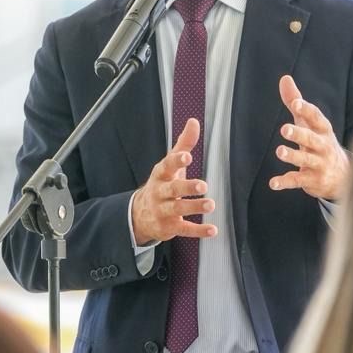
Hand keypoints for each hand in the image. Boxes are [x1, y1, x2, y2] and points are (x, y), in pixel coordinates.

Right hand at [131, 118, 217, 245]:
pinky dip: (198, 231)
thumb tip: (194, 121)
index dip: (177, 161)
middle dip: (187, 187)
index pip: (167, 165)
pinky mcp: (169, 227)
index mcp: (161, 174)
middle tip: (203, 185)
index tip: (187, 156)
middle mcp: (160, 192)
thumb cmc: (162, 184)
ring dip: (194, 207)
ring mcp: (163, 210)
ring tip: (210, 204)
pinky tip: (212, 230)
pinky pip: (184, 229)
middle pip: (172, 189)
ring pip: (178, 209)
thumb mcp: (170, 164)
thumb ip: (183, 144)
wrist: (140, 214)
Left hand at [269, 75, 350, 199]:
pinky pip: (298, 180)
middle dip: (299, 134)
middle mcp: (322, 146)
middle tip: (284, 129)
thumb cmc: (319, 141)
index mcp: (322, 130)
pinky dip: (285, 182)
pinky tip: (273, 183)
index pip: (316, 118)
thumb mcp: (309, 122)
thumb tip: (284, 78)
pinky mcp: (312, 180)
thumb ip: (295, 101)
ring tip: (279, 151)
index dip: (307, 110)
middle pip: (311, 139)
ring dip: (292, 156)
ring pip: (305, 160)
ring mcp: (319, 164)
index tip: (297, 103)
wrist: (342, 176)